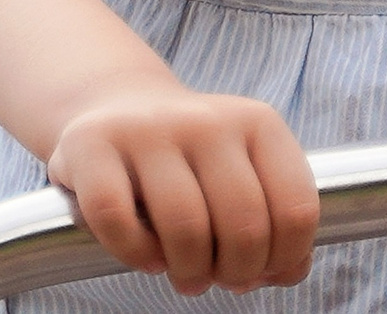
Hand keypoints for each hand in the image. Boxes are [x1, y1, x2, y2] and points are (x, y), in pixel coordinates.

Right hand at [47, 83, 318, 296]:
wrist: (117, 109)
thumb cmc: (191, 163)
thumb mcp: (246, 174)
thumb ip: (277, 222)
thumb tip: (286, 272)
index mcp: (258, 123)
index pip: (296, 209)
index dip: (283, 259)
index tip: (262, 269)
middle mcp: (207, 118)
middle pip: (244, 224)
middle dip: (236, 272)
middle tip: (219, 277)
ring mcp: (148, 128)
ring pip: (185, 226)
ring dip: (190, 270)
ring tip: (186, 275)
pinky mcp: (91, 144)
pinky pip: (116, 219)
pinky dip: (134, 254)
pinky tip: (147, 256)